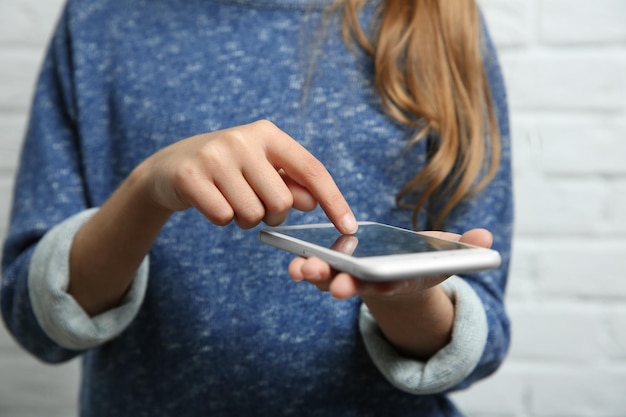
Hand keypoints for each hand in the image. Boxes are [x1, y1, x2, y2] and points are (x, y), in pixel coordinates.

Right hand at [135, 120, 356, 231]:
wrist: (169, 166)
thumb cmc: (227, 170)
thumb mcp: (261, 169)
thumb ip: (290, 184)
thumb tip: (312, 201)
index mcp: (268, 134)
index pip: (312, 169)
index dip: (334, 200)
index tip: (349, 226)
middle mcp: (243, 139)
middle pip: (282, 202)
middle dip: (273, 215)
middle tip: (255, 205)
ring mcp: (215, 156)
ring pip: (253, 214)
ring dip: (246, 219)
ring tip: (231, 201)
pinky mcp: (191, 176)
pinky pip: (224, 218)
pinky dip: (222, 220)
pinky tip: (211, 202)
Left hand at [288, 228, 492, 298]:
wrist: (393, 272)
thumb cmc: (419, 261)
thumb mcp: (442, 255)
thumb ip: (462, 249)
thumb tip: (486, 239)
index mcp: (397, 280)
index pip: (390, 285)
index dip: (382, 285)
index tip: (376, 284)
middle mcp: (370, 283)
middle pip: (356, 286)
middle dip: (345, 285)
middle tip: (336, 285)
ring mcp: (348, 277)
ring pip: (329, 279)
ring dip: (316, 274)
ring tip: (303, 267)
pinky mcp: (331, 269)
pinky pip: (315, 269)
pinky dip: (303, 265)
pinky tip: (293, 259)